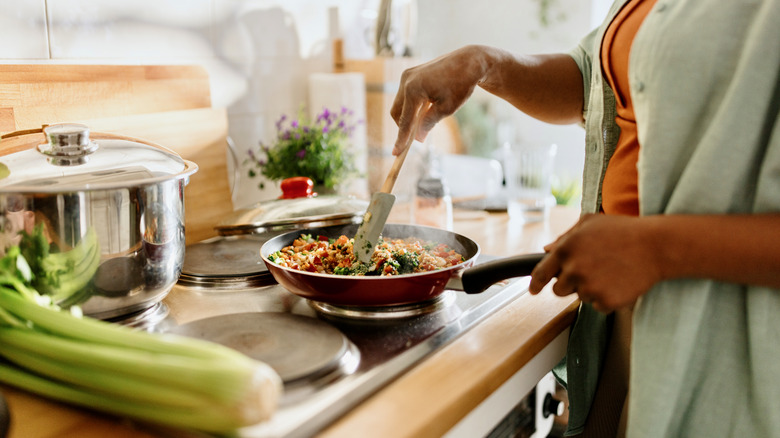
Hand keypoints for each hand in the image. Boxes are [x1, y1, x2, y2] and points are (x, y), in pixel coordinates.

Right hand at [390, 46, 488, 154]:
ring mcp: (407, 75)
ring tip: (424, 122)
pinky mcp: (410, 73)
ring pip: (400, 103)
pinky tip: (425, 109)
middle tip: (414, 139)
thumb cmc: (460, 85)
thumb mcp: (446, 109)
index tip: (396, 153)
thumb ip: (428, 123)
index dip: (401, 139)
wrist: (468, 62)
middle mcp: (406, 81)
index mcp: (414, 90)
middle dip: (403, 126)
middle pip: (396, 112)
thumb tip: (417, 139)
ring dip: (408, 115)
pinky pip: (405, 95)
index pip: (405, 121)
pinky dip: (411, 105)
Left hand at [528, 214, 664, 311]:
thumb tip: (547, 250)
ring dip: (591, 288)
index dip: (535, 284)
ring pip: (580, 297)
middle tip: (591, 271)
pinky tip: (619, 281)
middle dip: (570, 283)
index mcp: (566, 249)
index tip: (533, 290)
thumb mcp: (590, 223)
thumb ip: (565, 237)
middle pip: (559, 289)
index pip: (541, 273)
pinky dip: (607, 298)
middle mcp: (574, 269)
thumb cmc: (624, 231)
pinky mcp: (605, 301)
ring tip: (610, 271)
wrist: (656, 246)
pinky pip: (598, 306)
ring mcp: (589, 287)